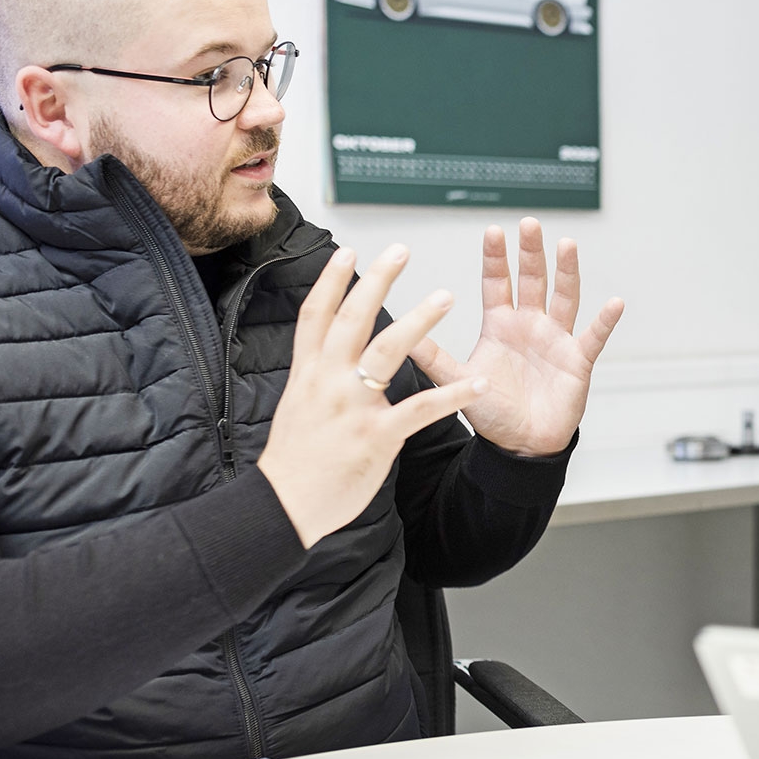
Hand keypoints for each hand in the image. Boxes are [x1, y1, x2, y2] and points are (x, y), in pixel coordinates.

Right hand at [258, 245, 488, 548]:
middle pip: (352, 319)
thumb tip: (326, 360)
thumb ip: (316, 380)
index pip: (316, 316)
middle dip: (376, 281)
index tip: (347, 252)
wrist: (281, 508)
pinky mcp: (376, 436)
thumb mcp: (296, 409)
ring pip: (387, 351)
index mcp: (308, 374)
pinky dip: (451, 395)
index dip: (331, 281)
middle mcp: (328, 382)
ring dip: (419, 321)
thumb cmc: (292, 463)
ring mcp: (352, 407)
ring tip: (446, 296)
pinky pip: (420, 409)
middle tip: (400, 250)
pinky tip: (478, 383)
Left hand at [408, 219, 623, 457]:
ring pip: (564, 298)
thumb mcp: (457, 381)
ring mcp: (556, 340)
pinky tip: (614, 302)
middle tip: (529, 223)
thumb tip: (395, 335)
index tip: (494, 230)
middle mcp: (530, 326)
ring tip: (567, 244)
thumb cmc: (492, 413)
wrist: (522, 446)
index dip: (496, 258)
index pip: (498, 283)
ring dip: (567, 272)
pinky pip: (594, 337)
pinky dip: (605, 321)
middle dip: (531, 252)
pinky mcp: (578, 361)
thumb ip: (433, 357)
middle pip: (533, 280)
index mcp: (501, 326)